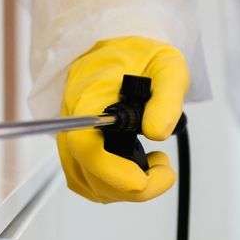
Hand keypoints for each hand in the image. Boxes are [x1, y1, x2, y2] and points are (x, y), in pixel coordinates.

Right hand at [57, 37, 188, 202]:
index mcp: (87, 97)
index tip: (144, 179)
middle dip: (133, 186)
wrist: (117, 50)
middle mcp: (72, 122)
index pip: (85, 145)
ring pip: (90, 185)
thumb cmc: (139, 57)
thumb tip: (157, 133)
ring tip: (156, 164)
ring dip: (126, 189)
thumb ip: (166, 98)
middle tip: (165, 170)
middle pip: (89, 175)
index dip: (112, 172)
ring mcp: (72, 139)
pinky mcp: (79, 151)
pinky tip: (139, 168)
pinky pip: (90, 183)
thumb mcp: (167, 66)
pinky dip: (117, 187)